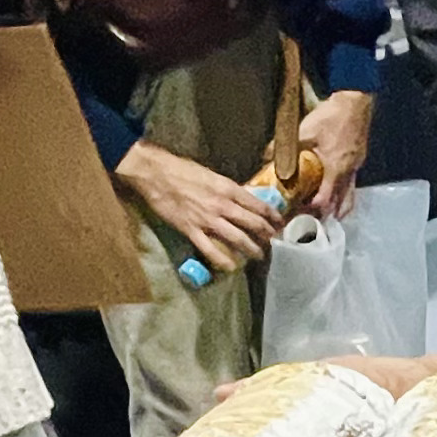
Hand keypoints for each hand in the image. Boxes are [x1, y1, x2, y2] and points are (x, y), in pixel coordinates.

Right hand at [120, 138, 278, 271]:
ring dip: (252, 249)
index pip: (258, 205)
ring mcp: (208, 220)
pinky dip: (224, 260)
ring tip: (259, 256)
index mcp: (228, 188)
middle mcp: (223, 205)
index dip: (272, 216)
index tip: (280, 223)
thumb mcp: (212, 175)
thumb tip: (241, 199)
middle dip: (267, 235)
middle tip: (273, 242)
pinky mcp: (192, 231)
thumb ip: (227, 189)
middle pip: (253, 223)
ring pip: (238, 238)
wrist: (156, 174)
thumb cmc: (182, 170)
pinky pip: (211, 250)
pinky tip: (232, 266)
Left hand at [296, 86, 373, 215]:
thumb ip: (285, 146)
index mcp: (334, 169)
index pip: (324, 200)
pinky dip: (343, 195)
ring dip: (337, 209)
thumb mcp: (305, 131)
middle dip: (325, 215)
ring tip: (326, 216)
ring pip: (349, 197)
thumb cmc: (331, 117)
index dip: (312, 211)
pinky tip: (335, 193)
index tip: (299, 215)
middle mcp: (347, 173)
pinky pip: (352, 186)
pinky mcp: (359, 160)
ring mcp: (356, 167)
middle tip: (311, 221)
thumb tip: (264, 157)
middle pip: (339, 204)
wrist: (355, 101)